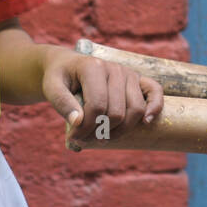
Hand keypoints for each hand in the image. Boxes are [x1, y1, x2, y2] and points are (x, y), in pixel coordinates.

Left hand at [40, 46, 163, 143]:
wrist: (67, 66)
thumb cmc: (59, 78)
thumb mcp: (51, 88)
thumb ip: (62, 103)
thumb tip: (78, 122)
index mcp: (93, 66)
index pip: (97, 105)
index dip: (86, 128)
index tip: (74, 138)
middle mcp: (115, 68)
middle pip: (117, 112)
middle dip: (100, 132)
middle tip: (84, 140)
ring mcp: (128, 73)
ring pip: (136, 110)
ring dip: (121, 130)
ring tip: (102, 137)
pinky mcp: (137, 79)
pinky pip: (154, 91)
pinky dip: (155, 107)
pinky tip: (147, 122)